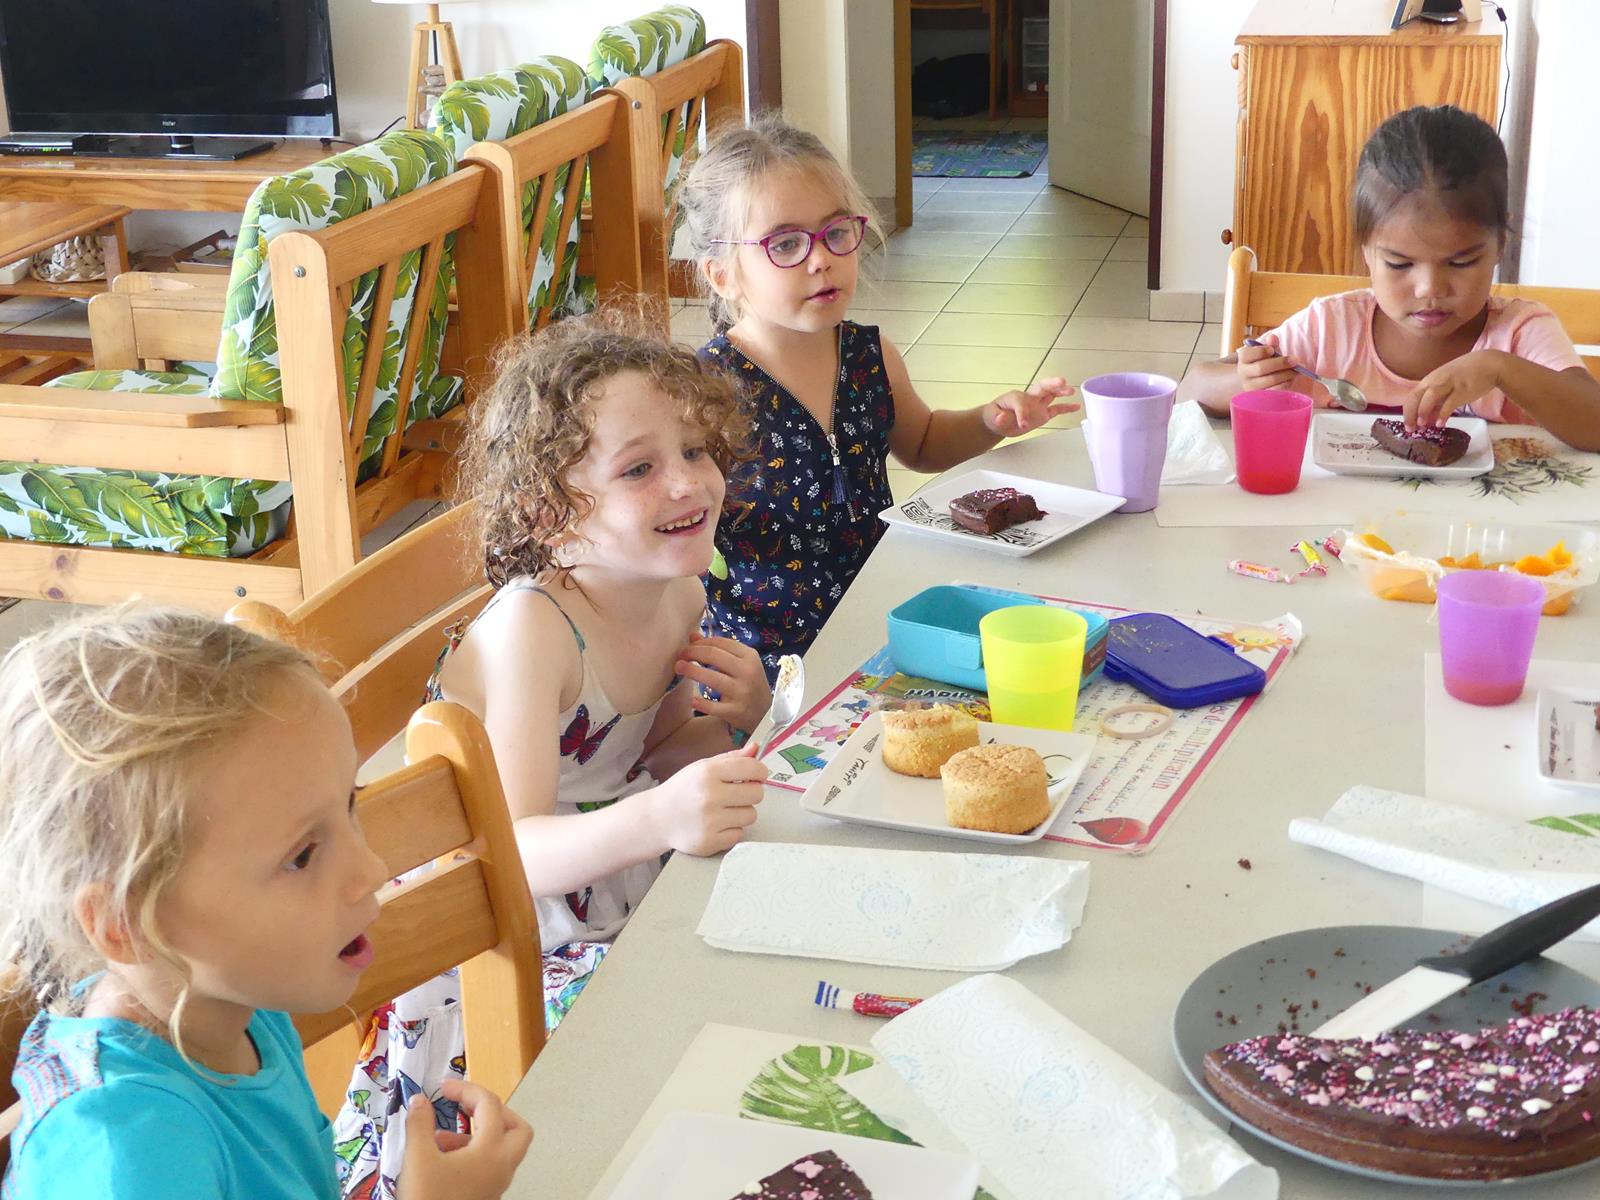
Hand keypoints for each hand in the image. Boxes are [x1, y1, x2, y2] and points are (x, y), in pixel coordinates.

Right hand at [398, 1079, 532, 1199]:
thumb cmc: (428, 1198)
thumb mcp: (418, 1158)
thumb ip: (420, 1124)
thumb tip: (420, 1100)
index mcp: (491, 1150)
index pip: (489, 1105)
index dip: (466, 1089)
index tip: (443, 1087)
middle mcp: (502, 1166)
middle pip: (517, 1128)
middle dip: (493, 1112)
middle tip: (467, 1108)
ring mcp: (497, 1183)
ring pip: (504, 1149)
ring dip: (478, 1134)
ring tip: (442, 1136)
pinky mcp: (487, 1195)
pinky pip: (490, 1166)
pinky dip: (473, 1154)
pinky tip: (441, 1159)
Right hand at [647, 745, 765, 855]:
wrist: (657, 818)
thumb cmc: (683, 790)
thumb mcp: (702, 767)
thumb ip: (731, 758)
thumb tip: (755, 747)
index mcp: (708, 773)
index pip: (752, 768)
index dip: (760, 772)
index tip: (756, 776)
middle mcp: (709, 796)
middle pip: (757, 794)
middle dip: (751, 793)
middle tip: (736, 794)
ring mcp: (709, 821)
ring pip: (751, 815)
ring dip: (741, 813)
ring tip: (723, 811)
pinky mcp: (709, 842)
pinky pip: (739, 834)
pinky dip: (731, 830)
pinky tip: (717, 825)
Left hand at [676, 635, 770, 736]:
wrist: (764, 714)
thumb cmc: (748, 684)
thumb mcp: (740, 664)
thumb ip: (718, 649)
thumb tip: (692, 635)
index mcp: (750, 656)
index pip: (720, 643)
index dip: (700, 642)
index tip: (687, 646)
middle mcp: (748, 672)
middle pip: (714, 656)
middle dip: (692, 652)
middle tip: (679, 656)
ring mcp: (742, 692)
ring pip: (713, 678)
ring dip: (692, 671)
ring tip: (678, 668)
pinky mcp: (736, 711)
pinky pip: (715, 707)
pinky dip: (702, 703)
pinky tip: (692, 700)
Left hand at [983, 377, 1078, 436]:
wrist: (998, 421)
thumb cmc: (994, 415)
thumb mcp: (992, 416)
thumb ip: (997, 416)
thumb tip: (1000, 417)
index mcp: (1015, 397)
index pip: (1021, 402)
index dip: (1022, 413)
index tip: (1022, 424)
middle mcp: (1028, 398)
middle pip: (1042, 387)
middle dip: (1051, 384)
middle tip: (1061, 382)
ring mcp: (1037, 405)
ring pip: (1051, 394)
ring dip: (1061, 391)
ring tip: (1071, 390)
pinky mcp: (1042, 414)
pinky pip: (1056, 409)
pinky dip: (1066, 408)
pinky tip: (1076, 406)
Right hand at [1235, 338, 1299, 391]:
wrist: (1254, 379)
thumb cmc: (1262, 361)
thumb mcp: (1264, 351)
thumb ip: (1270, 344)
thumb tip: (1273, 338)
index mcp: (1243, 359)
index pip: (1248, 354)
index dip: (1261, 351)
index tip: (1272, 350)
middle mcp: (1244, 373)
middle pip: (1261, 368)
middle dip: (1280, 363)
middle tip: (1296, 360)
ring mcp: (1251, 387)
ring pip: (1270, 381)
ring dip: (1287, 374)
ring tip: (1298, 369)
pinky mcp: (1260, 397)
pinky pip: (1275, 391)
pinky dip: (1286, 383)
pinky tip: (1292, 378)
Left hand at [1405, 351, 1503, 429]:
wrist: (1489, 363)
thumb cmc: (1466, 375)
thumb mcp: (1446, 387)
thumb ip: (1436, 403)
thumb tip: (1427, 420)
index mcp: (1430, 380)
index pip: (1411, 396)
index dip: (1407, 412)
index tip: (1407, 426)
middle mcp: (1436, 380)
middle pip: (1416, 396)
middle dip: (1410, 414)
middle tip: (1411, 429)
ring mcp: (1449, 384)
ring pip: (1430, 396)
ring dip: (1423, 411)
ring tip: (1422, 426)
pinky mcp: (1463, 389)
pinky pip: (1450, 402)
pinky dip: (1443, 413)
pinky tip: (1440, 423)